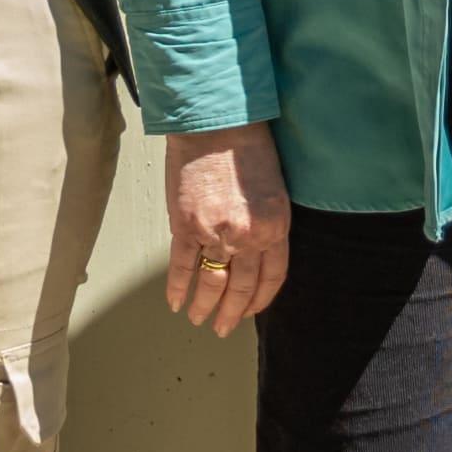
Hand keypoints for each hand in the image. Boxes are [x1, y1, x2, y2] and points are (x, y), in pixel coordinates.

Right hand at [164, 124, 291, 334]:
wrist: (216, 123)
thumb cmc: (249, 147)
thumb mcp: (275, 188)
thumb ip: (268, 223)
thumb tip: (256, 251)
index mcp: (275, 227)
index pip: (272, 277)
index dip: (261, 298)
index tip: (252, 310)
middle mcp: (247, 236)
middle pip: (241, 287)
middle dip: (232, 313)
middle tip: (224, 328)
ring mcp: (215, 233)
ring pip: (210, 282)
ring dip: (204, 306)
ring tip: (199, 319)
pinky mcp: (186, 225)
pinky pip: (181, 266)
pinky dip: (177, 286)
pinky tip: (175, 301)